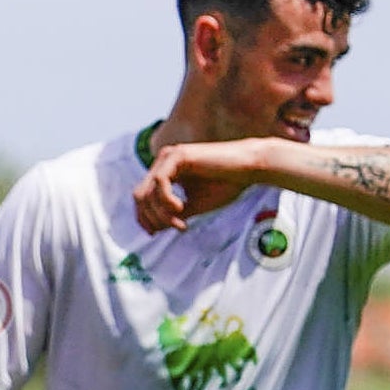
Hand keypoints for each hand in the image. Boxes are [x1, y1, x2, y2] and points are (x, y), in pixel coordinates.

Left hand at [133, 141, 254, 232]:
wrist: (250, 168)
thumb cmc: (226, 185)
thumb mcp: (194, 206)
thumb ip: (173, 215)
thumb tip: (154, 228)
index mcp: (165, 172)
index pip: (141, 196)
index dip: (143, 217)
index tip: (154, 233)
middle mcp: (163, 163)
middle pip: (140, 196)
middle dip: (152, 217)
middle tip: (174, 227)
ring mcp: (169, 157)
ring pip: (148, 192)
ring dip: (161, 213)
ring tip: (181, 222)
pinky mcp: (178, 155)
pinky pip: (160, 182)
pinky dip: (167, 200)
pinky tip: (181, 208)